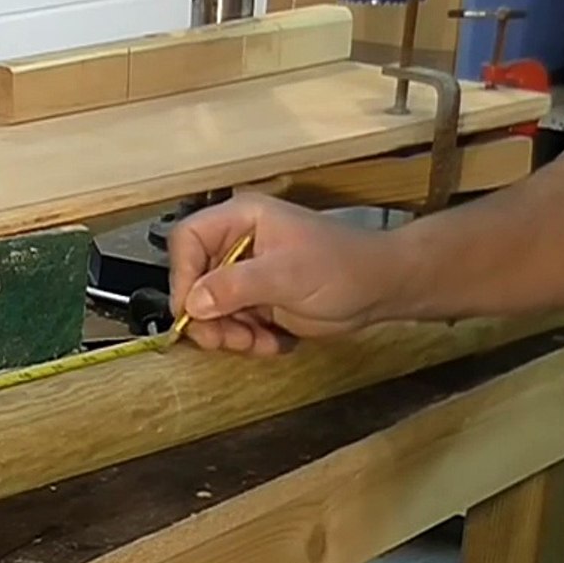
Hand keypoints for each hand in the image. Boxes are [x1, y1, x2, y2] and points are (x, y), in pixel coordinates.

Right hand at [168, 193, 408, 354]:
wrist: (380, 289)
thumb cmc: (345, 266)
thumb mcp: (287, 274)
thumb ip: (236, 286)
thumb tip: (193, 302)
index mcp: (241, 219)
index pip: (187, 241)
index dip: (182, 276)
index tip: (192, 309)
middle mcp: (237, 244)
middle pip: (192, 281)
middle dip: (207, 316)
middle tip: (226, 339)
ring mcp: (245, 274)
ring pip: (208, 309)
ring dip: (228, 334)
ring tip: (256, 342)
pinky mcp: (255, 300)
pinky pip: (230, 325)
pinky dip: (245, 340)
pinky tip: (271, 342)